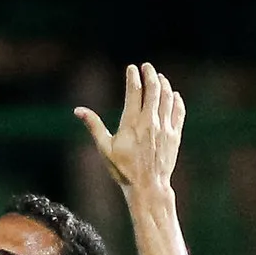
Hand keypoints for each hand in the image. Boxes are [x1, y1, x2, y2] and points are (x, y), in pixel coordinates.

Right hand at [74, 63, 184, 194]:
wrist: (148, 187)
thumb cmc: (123, 170)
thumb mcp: (105, 149)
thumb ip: (94, 126)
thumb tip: (78, 110)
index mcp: (132, 123)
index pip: (135, 91)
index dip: (133, 77)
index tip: (132, 69)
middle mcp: (150, 122)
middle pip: (153, 89)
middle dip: (150, 74)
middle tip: (147, 67)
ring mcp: (165, 128)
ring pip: (167, 98)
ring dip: (163, 84)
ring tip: (159, 77)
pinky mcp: (174, 135)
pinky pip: (178, 112)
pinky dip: (176, 100)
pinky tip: (173, 95)